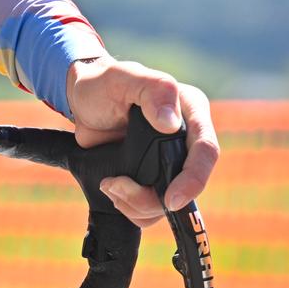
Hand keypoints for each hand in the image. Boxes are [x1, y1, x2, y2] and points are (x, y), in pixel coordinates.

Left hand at [64, 56, 218, 226]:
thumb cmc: (103, 84)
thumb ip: (152, 90)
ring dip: (138, 204)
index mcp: (190, 111)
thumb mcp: (123, 78)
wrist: (82, 101)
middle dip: (156, 198)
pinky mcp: (152, 178)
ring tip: (110, 184)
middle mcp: (185, 140)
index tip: (171, 198)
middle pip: (189, 185)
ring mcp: (169, 162)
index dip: (194, 178)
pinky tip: (113, 188)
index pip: (206, 149)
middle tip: (118, 186)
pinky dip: (132, 209)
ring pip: (169, 203)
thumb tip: (170, 122)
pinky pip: (152, 210)